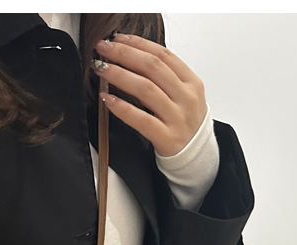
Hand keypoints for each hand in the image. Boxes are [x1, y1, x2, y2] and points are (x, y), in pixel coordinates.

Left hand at [91, 33, 206, 157]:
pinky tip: (107, 99)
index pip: (163, 55)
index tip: (118, 39)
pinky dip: (122, 108)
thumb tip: (132, 57)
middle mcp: (186, 96)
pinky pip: (141, 119)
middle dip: (124, 54)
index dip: (138, 44)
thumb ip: (165, 77)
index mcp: (191, 81)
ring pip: (145, 89)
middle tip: (103, 49)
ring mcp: (177, 117)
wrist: (195, 155)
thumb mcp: (183, 94)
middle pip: (152, 67)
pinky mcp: (166, 137)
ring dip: (120, 75)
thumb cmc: (184, 122)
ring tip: (101, 69)